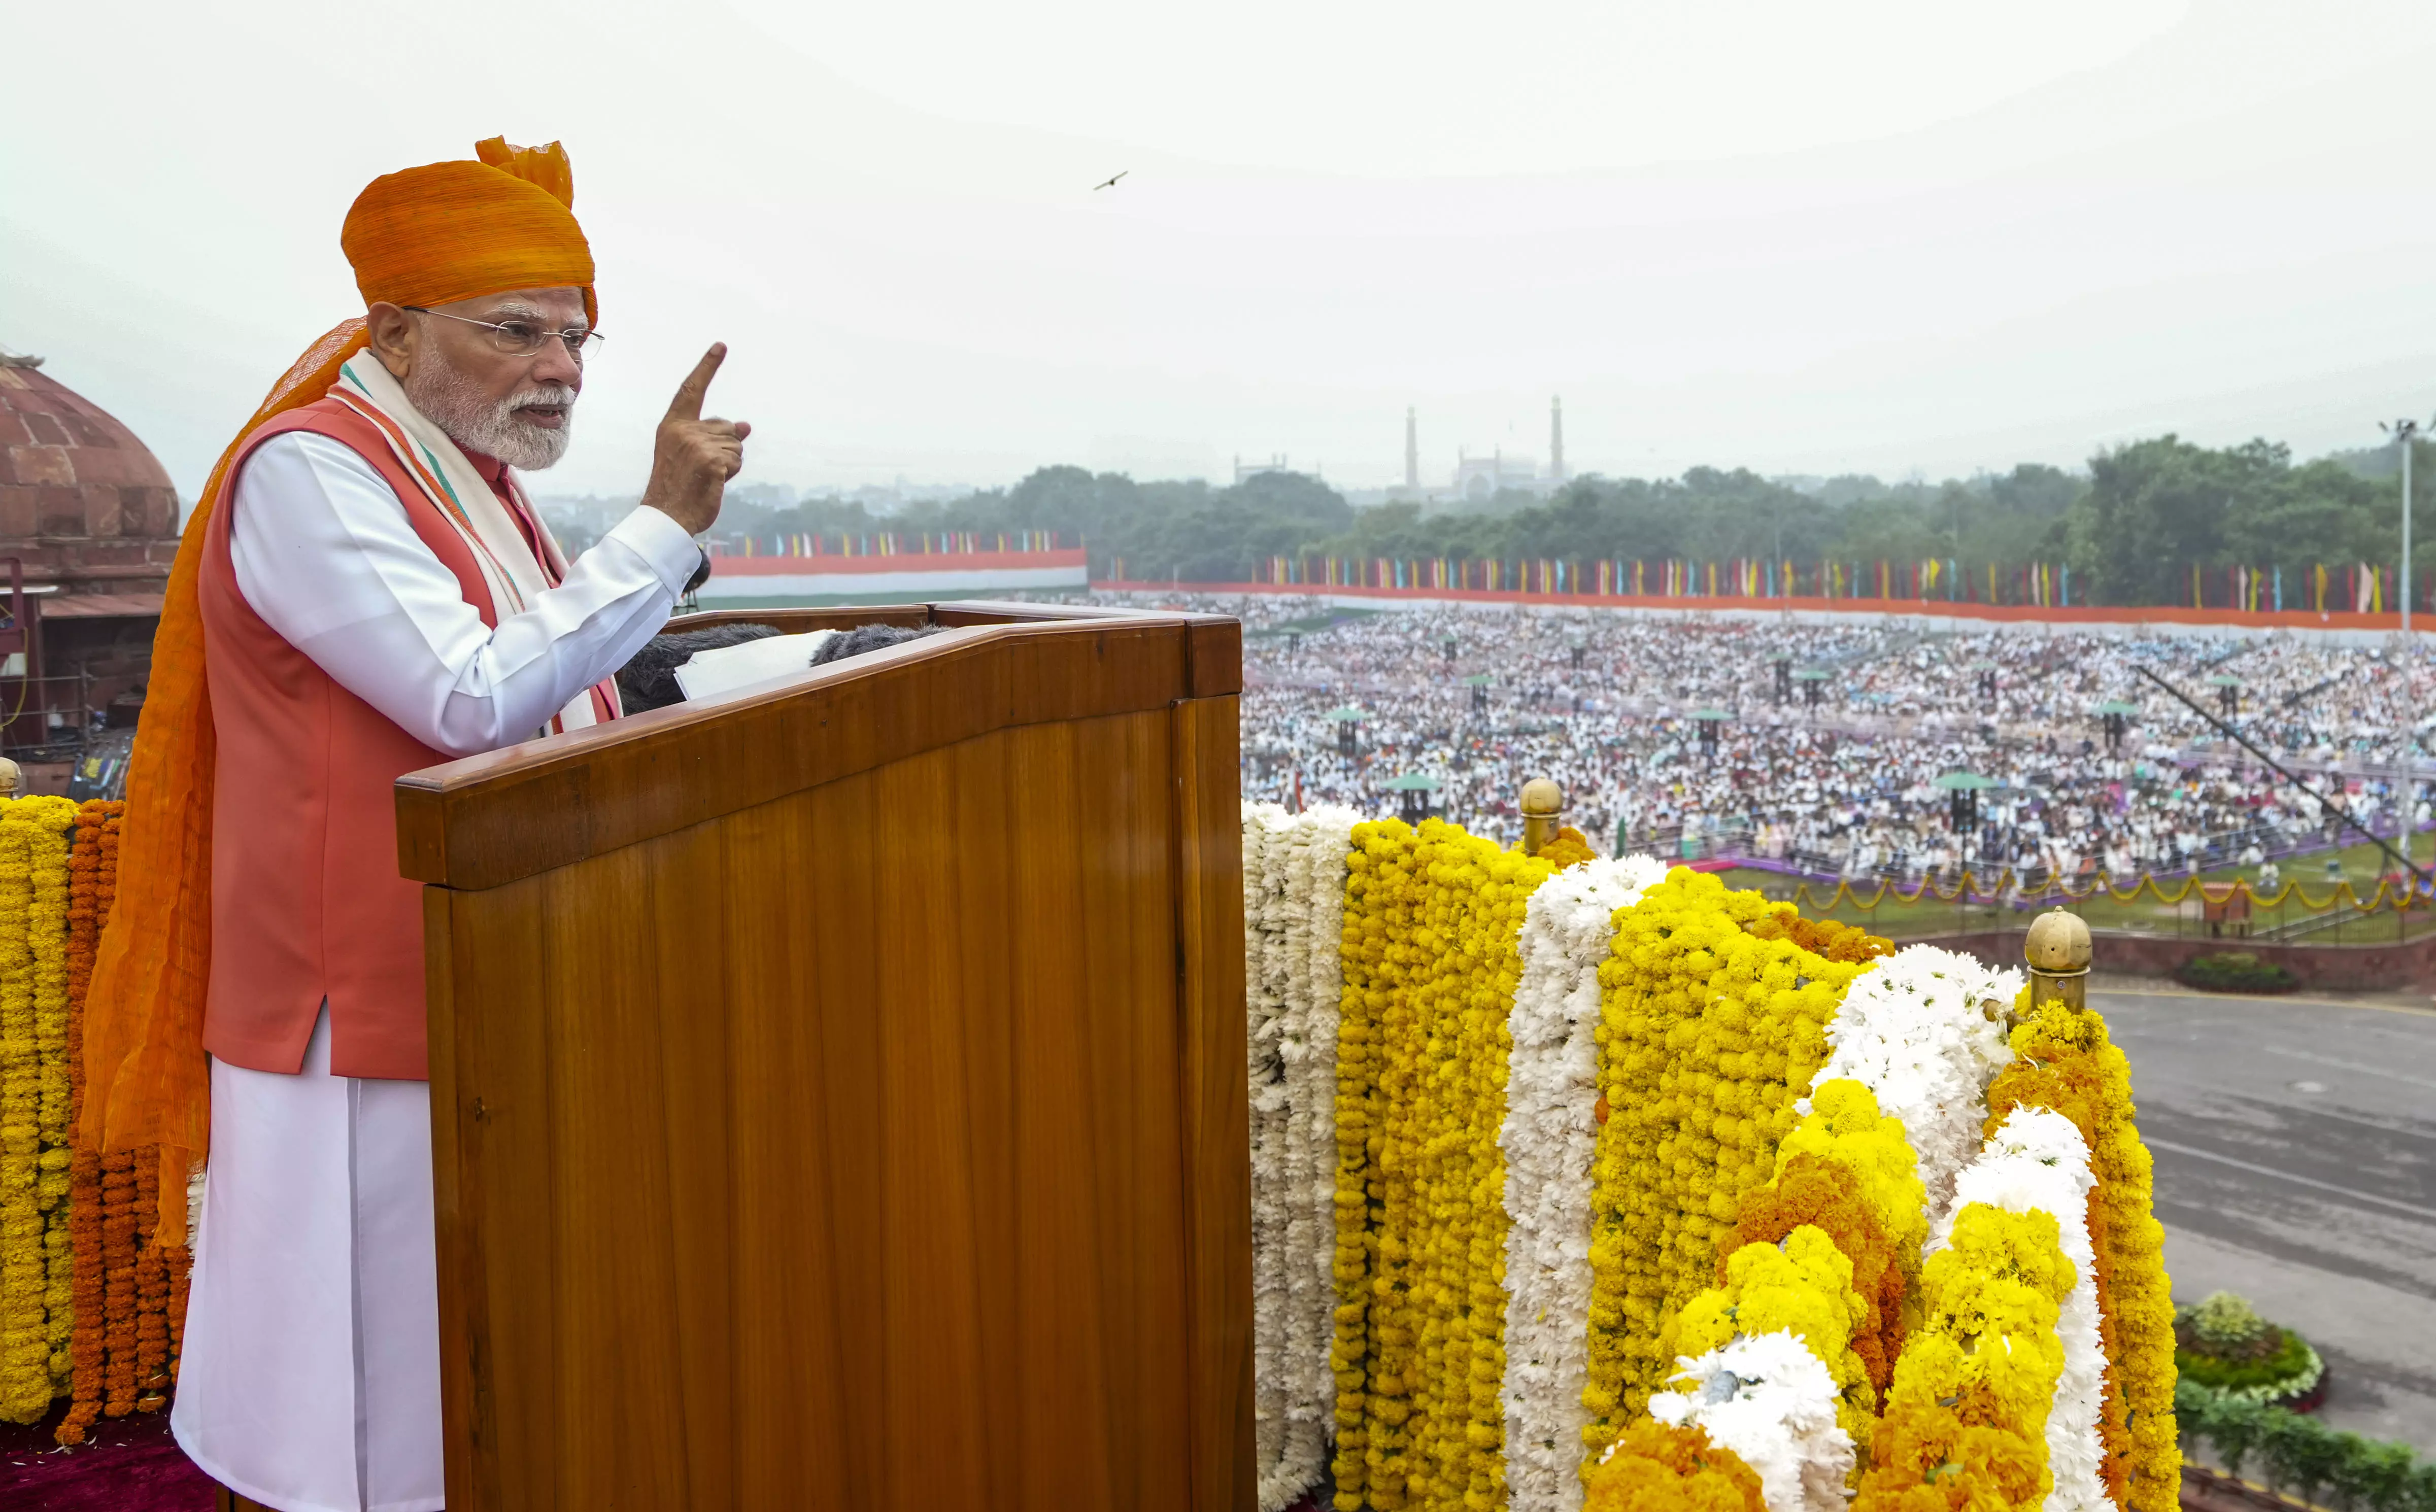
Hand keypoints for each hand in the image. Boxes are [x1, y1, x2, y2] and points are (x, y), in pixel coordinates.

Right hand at [641, 344, 750, 535]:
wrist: (668, 516)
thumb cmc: (680, 486)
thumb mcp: (692, 454)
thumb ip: (715, 436)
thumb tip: (746, 424)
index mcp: (672, 425)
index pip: (692, 391)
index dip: (707, 367)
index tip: (721, 346)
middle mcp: (683, 431)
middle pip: (728, 427)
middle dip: (726, 448)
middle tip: (703, 470)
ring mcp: (697, 445)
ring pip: (736, 445)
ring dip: (729, 463)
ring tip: (706, 477)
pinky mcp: (712, 461)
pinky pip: (737, 460)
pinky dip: (731, 473)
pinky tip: (713, 483)